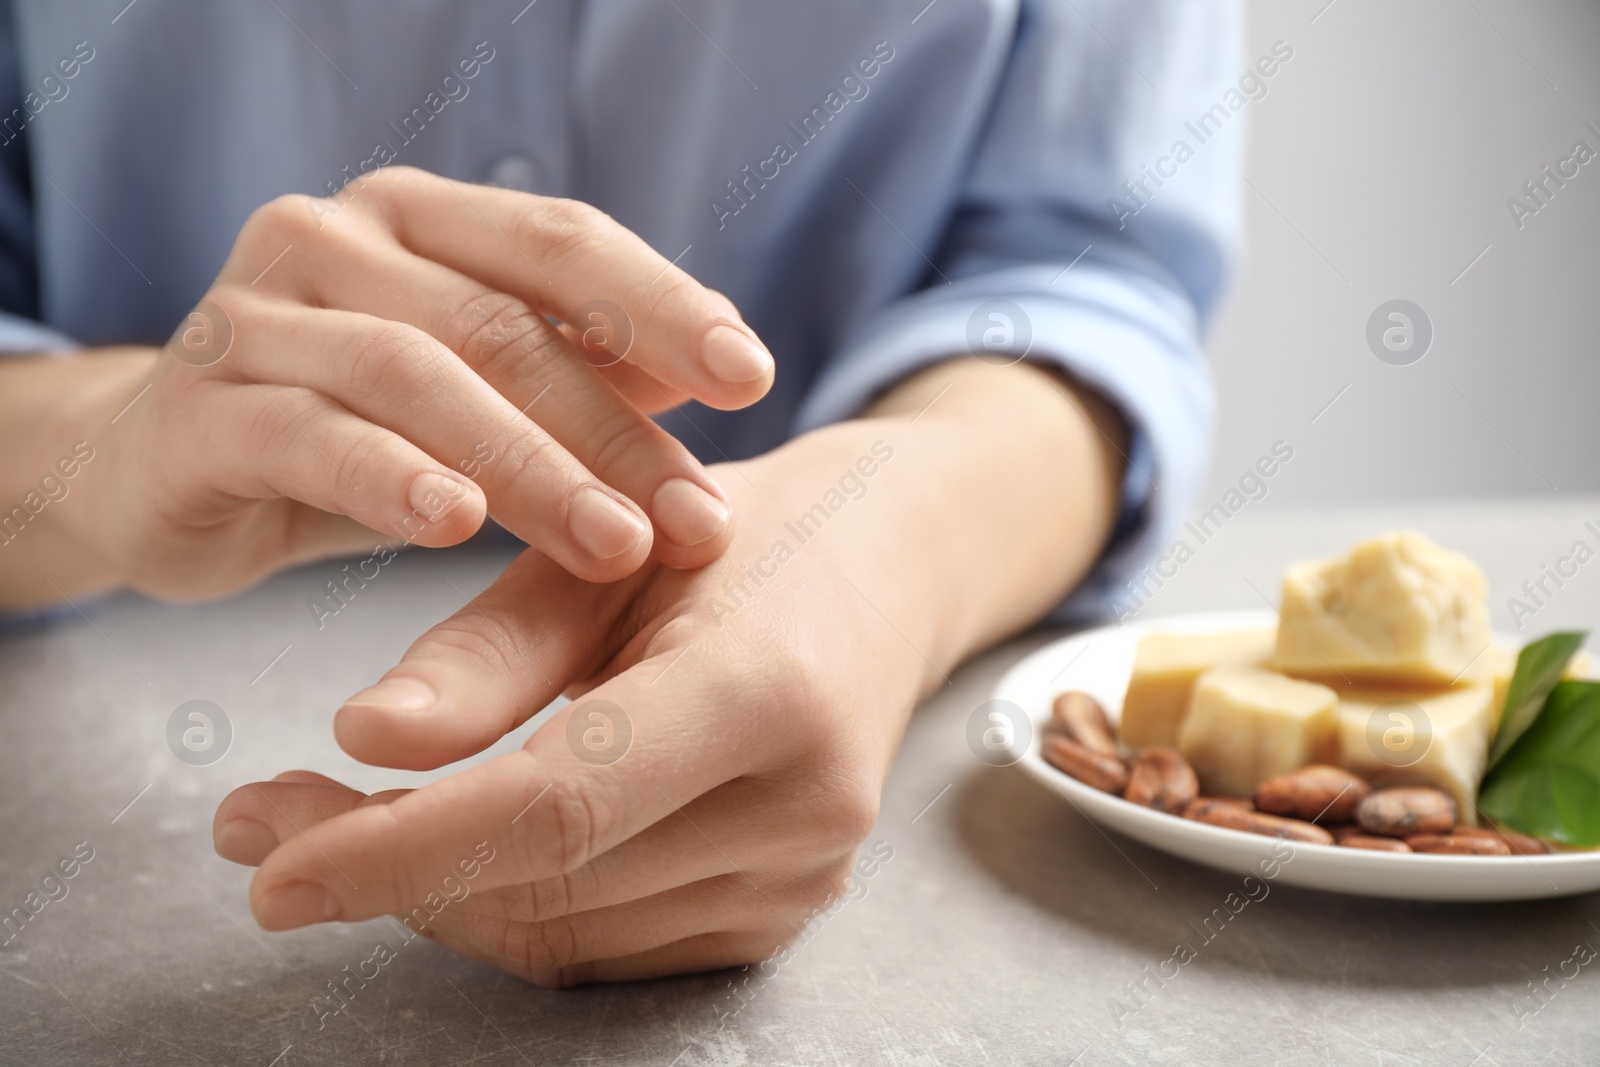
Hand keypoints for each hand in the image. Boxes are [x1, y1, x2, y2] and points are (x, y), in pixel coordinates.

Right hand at [70, 166, 772, 599]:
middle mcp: (330, 240)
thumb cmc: (349, 427)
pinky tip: (455, 524)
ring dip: (529, 467)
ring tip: (615, 543)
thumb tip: (716, 365)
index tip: (752, 377)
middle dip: (614, 429)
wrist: (164, 470)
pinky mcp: (197, 409)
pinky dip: (388, 479)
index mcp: (416, 219)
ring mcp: (254, 317)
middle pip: (503, 324)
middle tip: (698, 521)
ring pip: (415, 378)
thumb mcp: (473, 387)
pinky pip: (308, 436)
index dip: (664, 302)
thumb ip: (576, 363)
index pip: (561, 241)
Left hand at [212, 360, 1126, 983]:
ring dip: (439, 894)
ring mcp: (805, 874)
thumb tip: (363, 738)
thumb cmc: (744, 529)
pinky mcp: (785, 910)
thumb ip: (489, 654)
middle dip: (386, 870)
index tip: (268, 862)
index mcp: (765, 686)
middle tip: (266, 818)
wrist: (891, 568)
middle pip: (550, 886)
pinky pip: (611, 944)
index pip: (559, 803)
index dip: (399, 847)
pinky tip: (463, 839)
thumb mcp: (606, 549)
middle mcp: (803, 805)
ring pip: (567, 935)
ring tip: (346, 820)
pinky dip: (516, 904)